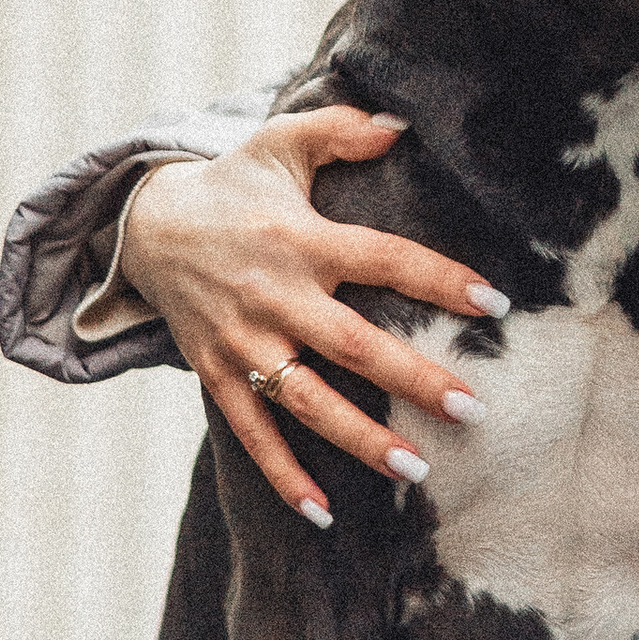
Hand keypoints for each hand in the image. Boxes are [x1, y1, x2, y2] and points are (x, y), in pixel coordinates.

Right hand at [123, 105, 504, 522]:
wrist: (145, 227)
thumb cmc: (234, 183)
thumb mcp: (280, 141)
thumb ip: (342, 131)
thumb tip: (400, 127)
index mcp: (302, 240)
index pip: (385, 259)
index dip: (439, 279)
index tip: (493, 303)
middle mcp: (275, 296)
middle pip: (354, 344)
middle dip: (413, 379)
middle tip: (472, 407)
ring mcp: (243, 342)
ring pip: (308, 400)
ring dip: (360, 438)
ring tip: (416, 468)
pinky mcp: (216, 374)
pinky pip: (252, 433)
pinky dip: (283, 476)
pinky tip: (324, 512)